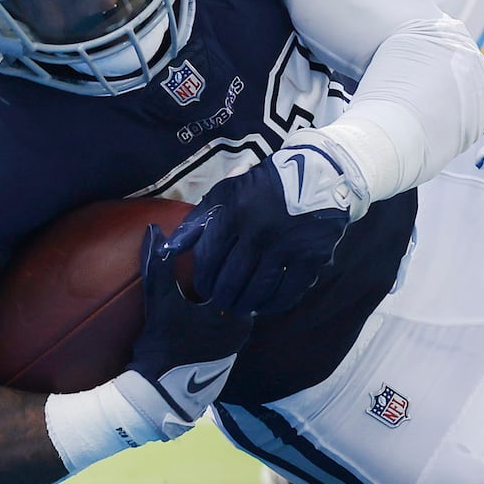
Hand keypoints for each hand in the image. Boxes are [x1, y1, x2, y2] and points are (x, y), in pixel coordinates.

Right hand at [127, 225, 255, 432]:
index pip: (237, 272)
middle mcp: (243, 328)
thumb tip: (153, 230)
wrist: (156, 396)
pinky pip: (224, 320)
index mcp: (236, 314)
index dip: (222, 254)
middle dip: (222, 271)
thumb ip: (158, 266)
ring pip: (231, 304)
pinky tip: (198, 297)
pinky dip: (214, 307)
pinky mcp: (224, 352)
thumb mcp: (159, 303)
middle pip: (236, 288)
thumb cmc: (162, 349)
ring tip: (201, 269)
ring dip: (218, 289)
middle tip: (205, 251)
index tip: (210, 239)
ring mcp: (235, 343)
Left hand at [170, 134, 367, 317]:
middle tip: (222, 303)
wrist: (316, 175)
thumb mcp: (225, 193)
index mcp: (233, 212)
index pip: (209, 258)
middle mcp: (258, 230)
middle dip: (222, 297)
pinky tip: (266, 306)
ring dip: (245, 304)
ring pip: (258, 289)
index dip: (203, 279)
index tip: (204, 289)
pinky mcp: (311, 255)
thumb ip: (196, 222)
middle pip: (231, 279)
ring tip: (240, 307)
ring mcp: (286, 245)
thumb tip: (168, 249)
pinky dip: (274, 304)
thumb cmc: (262, 187)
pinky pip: (288, 291)